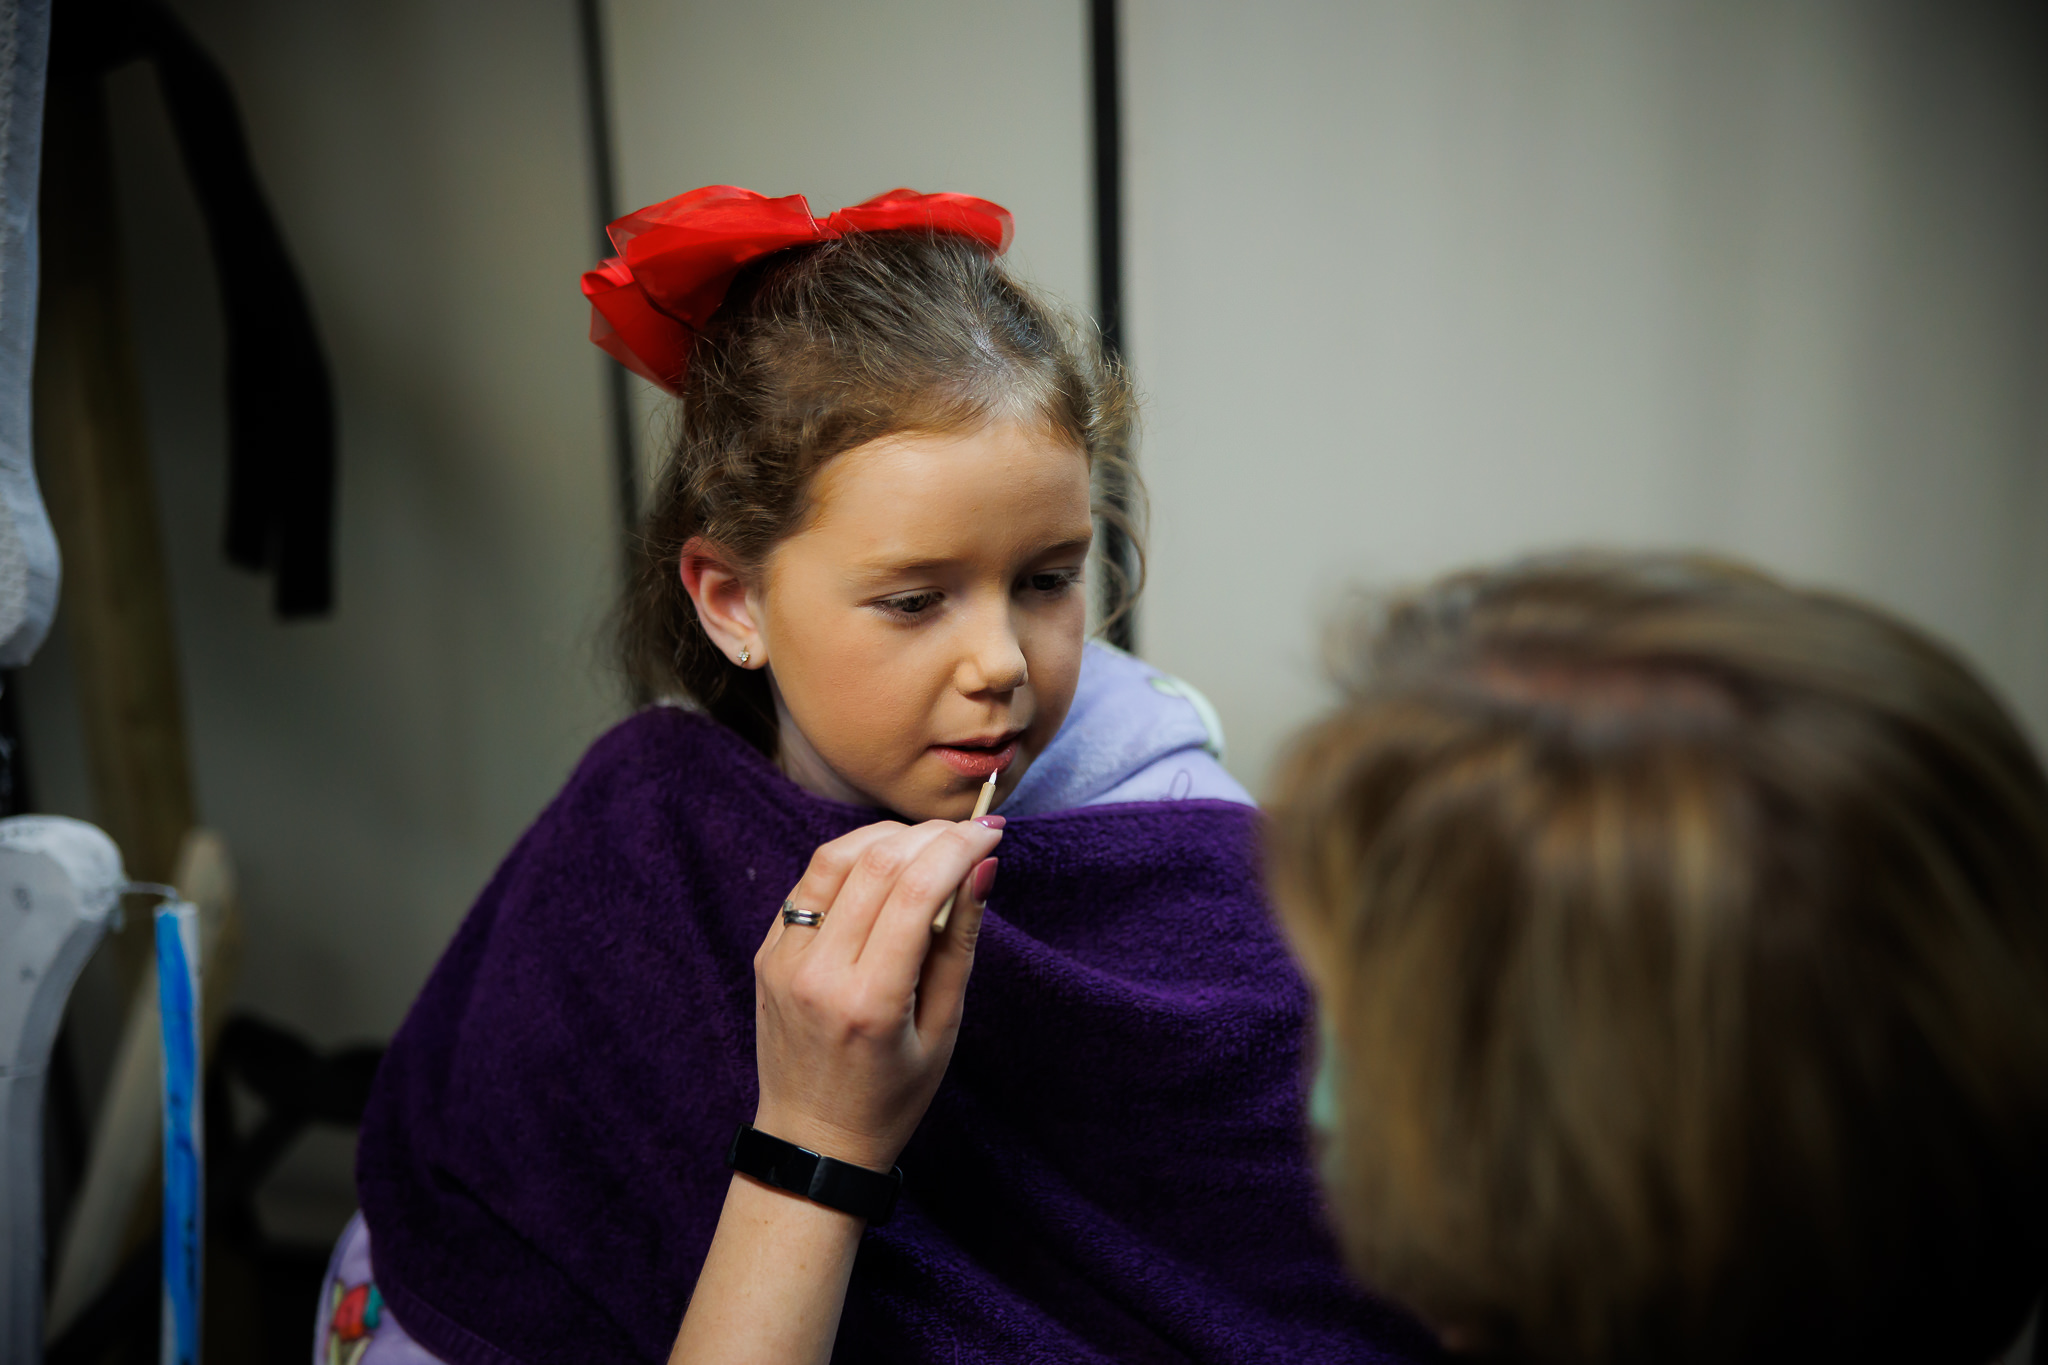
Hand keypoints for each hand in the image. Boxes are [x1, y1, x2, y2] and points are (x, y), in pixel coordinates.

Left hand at [750, 817, 1003, 1172]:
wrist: (812, 1140)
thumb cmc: (891, 1096)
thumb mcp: (943, 1028)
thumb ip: (960, 942)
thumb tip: (983, 866)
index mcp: (869, 1002)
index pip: (917, 890)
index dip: (961, 847)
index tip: (993, 832)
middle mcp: (818, 972)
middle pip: (876, 862)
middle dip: (932, 835)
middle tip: (969, 834)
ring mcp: (783, 959)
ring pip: (835, 857)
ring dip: (888, 837)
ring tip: (928, 845)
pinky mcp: (766, 952)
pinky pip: (809, 882)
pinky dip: (852, 861)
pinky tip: (884, 870)